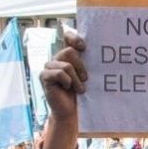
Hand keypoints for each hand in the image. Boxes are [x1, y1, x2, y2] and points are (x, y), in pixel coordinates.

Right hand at [39, 31, 86, 148]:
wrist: (72, 112)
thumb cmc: (83, 94)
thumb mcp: (88, 76)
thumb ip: (89, 63)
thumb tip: (103, 51)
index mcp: (68, 56)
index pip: (67, 37)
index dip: (74, 37)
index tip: (84, 47)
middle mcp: (57, 58)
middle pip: (69, 51)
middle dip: (81, 66)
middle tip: (86, 79)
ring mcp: (49, 67)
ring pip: (66, 64)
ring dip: (76, 78)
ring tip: (79, 88)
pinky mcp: (44, 76)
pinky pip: (59, 73)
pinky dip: (67, 82)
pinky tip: (67, 89)